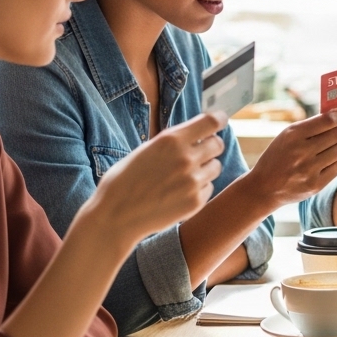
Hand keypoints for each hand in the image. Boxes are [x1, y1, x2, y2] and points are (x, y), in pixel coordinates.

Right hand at [90, 111, 226, 243]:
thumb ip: (173, 142)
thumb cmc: (124, 181)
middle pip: (218, 143)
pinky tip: (178, 194)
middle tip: (199, 152)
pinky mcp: (196, 201)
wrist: (115, 217)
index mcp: (171, 140)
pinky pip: (208, 187)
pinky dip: (198, 189)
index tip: (221, 120)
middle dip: (211, 146)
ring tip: (183, 176)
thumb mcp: (146, 151)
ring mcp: (193, 181)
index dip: (220, 119)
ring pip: (216, 166)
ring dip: (206, 168)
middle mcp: (186, 158)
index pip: (211, 121)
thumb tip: (196, 134)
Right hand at [247, 110, 336, 205]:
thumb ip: (309, 126)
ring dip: (336, 149)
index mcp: (293, 135)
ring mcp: (309, 169)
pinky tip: (322, 165)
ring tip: (324, 153)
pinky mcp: (315, 185)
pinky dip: (334, 164)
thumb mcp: (286, 137)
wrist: (264, 188)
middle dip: (336, 134)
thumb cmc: (278, 157)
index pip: (326, 120)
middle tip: (328, 139)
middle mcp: (301, 151)